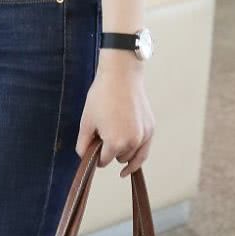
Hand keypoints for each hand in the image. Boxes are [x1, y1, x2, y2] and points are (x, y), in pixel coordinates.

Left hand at [75, 51, 154, 177]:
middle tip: (104, 133)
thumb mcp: (86, 120)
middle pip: (118, 158)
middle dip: (110, 151)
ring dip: (124, 152)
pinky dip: (138, 155)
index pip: (103, 161)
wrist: (120, 75)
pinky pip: (145, 150)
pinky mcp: (150, 128)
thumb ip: (83, 143)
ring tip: (115, 135)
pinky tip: (130, 160)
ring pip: (133, 157)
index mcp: (115, 142)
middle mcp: (133, 143)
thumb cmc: (102, 95)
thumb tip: (84, 157)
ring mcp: (144, 136)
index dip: (96, 155)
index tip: (94, 146)